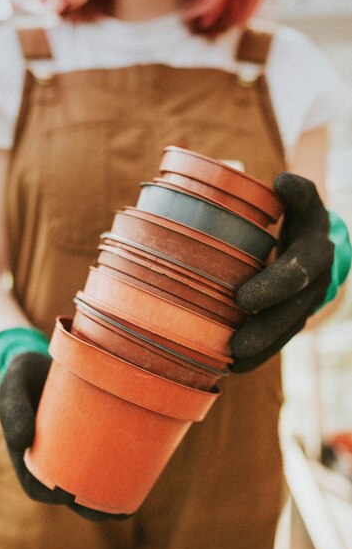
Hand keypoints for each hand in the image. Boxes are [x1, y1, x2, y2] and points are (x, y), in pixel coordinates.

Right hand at [0, 351, 129, 520]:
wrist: (42, 358)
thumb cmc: (22, 375)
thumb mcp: (13, 386)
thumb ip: (13, 409)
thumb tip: (24, 440)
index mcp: (29, 455)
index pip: (41, 488)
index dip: (58, 498)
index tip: (74, 499)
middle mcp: (53, 458)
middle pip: (71, 493)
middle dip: (91, 507)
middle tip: (113, 512)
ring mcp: (73, 449)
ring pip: (90, 481)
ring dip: (108, 499)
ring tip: (130, 505)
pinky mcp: (91, 435)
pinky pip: (104, 458)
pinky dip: (119, 472)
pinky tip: (140, 479)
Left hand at [230, 172, 333, 372]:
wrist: (316, 243)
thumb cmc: (299, 216)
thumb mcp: (303, 200)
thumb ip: (297, 191)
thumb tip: (280, 181)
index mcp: (315, 249)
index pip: (298, 269)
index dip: (273, 286)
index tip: (241, 299)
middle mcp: (316, 280)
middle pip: (292, 309)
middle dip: (265, 328)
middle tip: (235, 345)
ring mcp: (308, 301)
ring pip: (287, 329)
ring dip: (262, 348)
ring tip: (232, 362)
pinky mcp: (296, 316)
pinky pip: (281, 338)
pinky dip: (260, 354)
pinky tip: (234, 368)